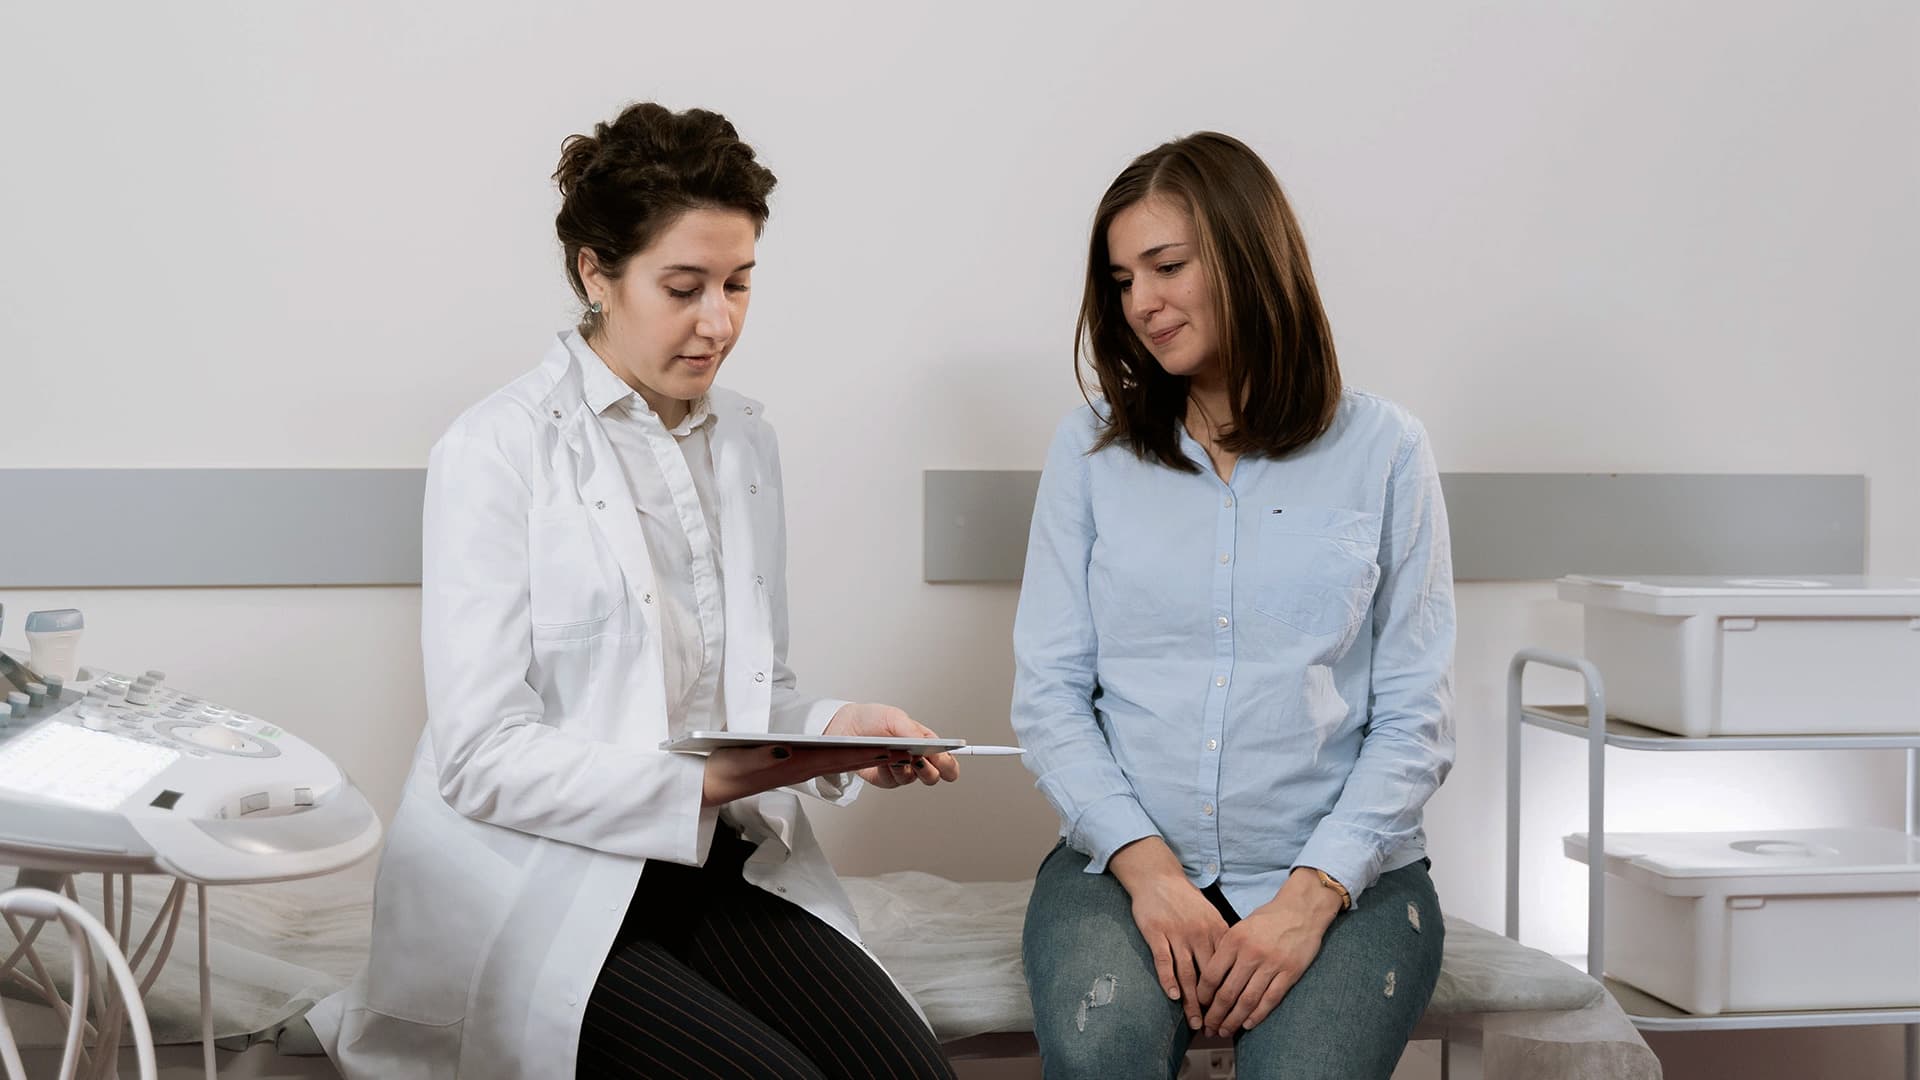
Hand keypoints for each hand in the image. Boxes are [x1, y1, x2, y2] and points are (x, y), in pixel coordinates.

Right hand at [701, 743, 908, 806]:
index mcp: (796, 765)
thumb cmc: (728, 767)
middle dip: (880, 758)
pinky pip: (832, 764)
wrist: (715, 783)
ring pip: (844, 763)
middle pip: (849, 762)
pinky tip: (863, 753)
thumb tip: (785, 751)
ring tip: (899, 752)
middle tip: (911, 754)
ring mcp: (803, 770)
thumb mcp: (743, 759)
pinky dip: (852, 758)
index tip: (893, 751)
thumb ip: (765, 755)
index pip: (839, 759)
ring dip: (870, 758)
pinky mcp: (798, 768)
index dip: (867, 754)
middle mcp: (804, 769)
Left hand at [823, 703, 959, 788]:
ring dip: (906, 768)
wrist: (846, 728)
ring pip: (914, 780)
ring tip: (897, 756)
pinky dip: (890, 771)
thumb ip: (912, 731)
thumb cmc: (873, 719)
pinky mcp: (886, 779)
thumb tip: (926, 744)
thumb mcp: (894, 717)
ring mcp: (902, 770)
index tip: (946, 764)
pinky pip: (893, 782)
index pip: (946, 759)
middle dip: (929, 769)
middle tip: (919, 758)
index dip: (949, 764)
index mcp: (925, 742)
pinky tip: (884, 761)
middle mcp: (916, 758)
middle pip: (934, 775)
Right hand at [1107, 838, 1228, 1030]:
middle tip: (1214, 1027)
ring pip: (1187, 973)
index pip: (1227, 968)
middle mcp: (1200, 934)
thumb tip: (1234, 968)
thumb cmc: (1185, 899)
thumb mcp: (1210, 916)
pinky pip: (1164, 960)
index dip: (1229, 993)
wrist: (1158, 877)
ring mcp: (1177, 934)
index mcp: (1217, 930)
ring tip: (1195, 1021)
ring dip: (1191, 1001)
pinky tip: (1173, 996)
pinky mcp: (1157, 933)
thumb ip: (1220, 940)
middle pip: (1209, 976)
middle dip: (1212, 1005)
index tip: (1231, 1014)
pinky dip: (1168, 980)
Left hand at [1196, 867, 1342, 1035]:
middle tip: (1208, 1028)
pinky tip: (1248, 1024)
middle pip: (1227, 993)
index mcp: (1234, 940)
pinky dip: (1257, 1015)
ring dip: (1233, 1020)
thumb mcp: (1241, 927)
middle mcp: (1250, 953)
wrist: (1302, 909)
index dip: (1203, 996)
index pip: (1211, 975)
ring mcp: (1271, 964)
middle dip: (1215, 1015)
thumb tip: (1210, 979)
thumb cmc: (1268, 918)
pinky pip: (1270, 999)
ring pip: (1247, 1000)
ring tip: (1224, 1031)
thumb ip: (1227, 950)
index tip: (1199, 1006)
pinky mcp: (1290, 972)